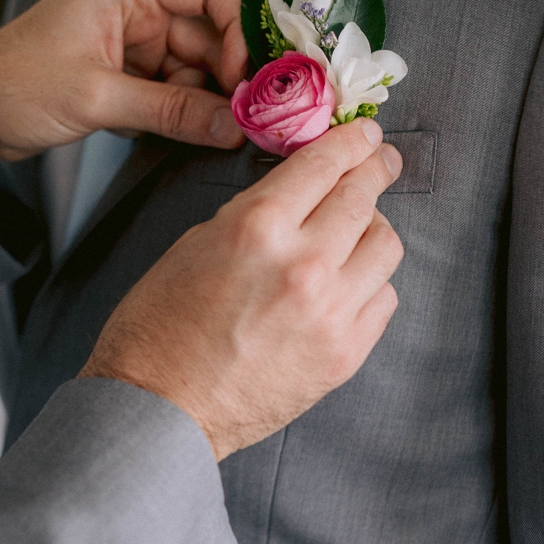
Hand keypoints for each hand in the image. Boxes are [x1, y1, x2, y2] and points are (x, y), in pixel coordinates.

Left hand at [0, 0, 247, 185]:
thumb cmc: (14, 84)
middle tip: (236, 122)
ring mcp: (134, 39)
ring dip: (198, 102)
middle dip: (223, 80)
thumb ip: (172, 110)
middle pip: (211, 35)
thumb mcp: (97, 97)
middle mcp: (137, 4)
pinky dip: (175, 112)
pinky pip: (174, 89)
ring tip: (188, 132)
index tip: (239, 80)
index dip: (236, 32)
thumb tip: (233, 125)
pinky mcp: (128, 71)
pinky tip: (150, 130)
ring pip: (196, 68)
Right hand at [82, 120, 404, 459]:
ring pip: (384, 245)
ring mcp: (330, 311)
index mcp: (256, 227)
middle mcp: (303, 263)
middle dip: (374, 169)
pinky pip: (382, 298)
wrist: (159, 409)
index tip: (364, 134)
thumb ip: (254, 218)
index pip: (323, 164)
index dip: (350, 141)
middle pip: (363, 197)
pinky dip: (370, 282)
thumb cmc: (159, 328)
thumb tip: (298, 200)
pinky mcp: (344, 354)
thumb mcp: (194, 246)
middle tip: (379, 161)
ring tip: (357, 229)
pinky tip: (349, 282)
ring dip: (372, 227)